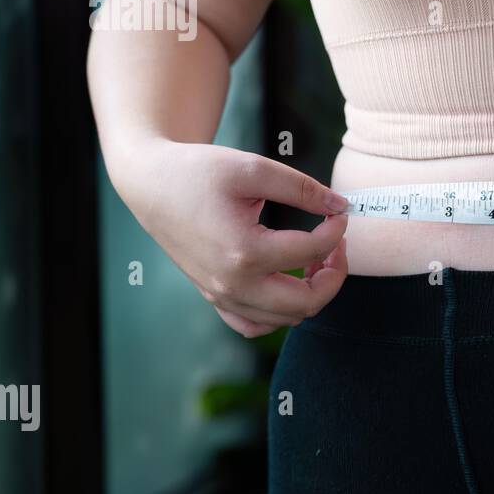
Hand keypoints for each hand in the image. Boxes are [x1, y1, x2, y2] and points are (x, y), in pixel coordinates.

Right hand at [116, 140, 349, 336]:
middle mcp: (232, 285)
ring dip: (312, 292)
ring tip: (315, 257)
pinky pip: (256, 325)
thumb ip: (303, 189)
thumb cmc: (199, 171)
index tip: (339, 212)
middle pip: (306, 303)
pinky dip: (281, 311)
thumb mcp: (255, 168)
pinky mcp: (215, 298)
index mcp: (244, 252)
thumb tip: (341, 207)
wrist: (152, 184)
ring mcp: (222, 296)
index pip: (312, 251)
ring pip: (286, 318)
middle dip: (334, 274)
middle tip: (337, 243)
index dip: (336, 230)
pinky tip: (288, 279)